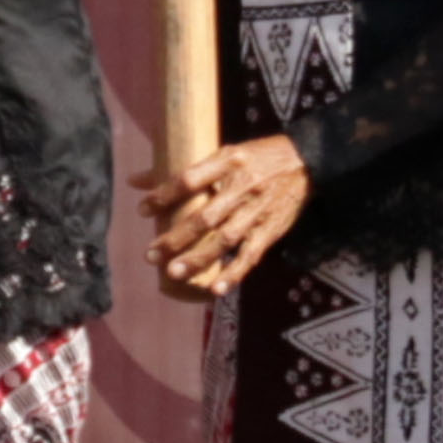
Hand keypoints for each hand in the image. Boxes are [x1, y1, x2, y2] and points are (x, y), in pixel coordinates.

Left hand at [136, 134, 307, 298]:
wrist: (307, 162)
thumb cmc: (258, 157)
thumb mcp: (225, 153)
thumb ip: (183, 170)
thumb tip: (135, 180)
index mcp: (229, 161)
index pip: (190, 179)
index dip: (164, 194)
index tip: (143, 210)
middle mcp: (242, 186)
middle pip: (204, 216)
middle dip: (176, 238)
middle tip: (151, 254)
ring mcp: (257, 211)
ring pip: (224, 240)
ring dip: (198, 259)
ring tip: (173, 272)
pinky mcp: (271, 230)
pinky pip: (251, 256)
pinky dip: (234, 274)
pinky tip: (216, 290)